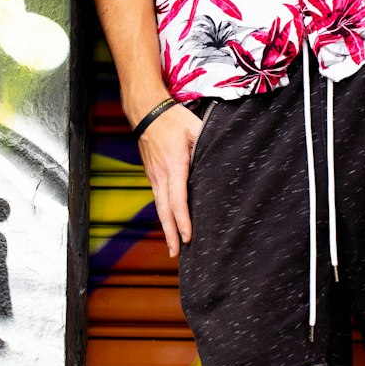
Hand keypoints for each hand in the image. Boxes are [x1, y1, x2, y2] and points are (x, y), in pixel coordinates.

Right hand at [137, 104, 203, 257]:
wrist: (146, 112)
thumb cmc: (173, 119)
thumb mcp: (195, 128)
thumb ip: (206, 145)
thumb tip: (218, 161)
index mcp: (174, 165)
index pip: (178, 198)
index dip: (183, 219)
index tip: (188, 236)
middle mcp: (161, 175)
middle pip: (165, 210)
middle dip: (171, 233)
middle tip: (176, 254)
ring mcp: (154, 176)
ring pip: (160, 207)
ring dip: (166, 228)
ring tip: (172, 248)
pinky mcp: (152, 175)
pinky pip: (158, 199)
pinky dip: (163, 215)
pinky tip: (168, 224)